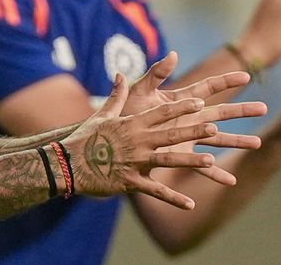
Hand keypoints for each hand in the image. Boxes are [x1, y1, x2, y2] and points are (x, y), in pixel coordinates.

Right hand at [62, 73, 260, 208]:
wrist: (67, 164)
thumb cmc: (86, 137)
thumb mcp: (103, 114)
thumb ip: (116, 95)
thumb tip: (120, 74)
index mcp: (132, 124)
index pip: (161, 113)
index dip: (181, 107)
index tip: (200, 102)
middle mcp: (137, 142)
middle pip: (169, 134)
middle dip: (192, 131)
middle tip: (213, 127)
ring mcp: (135, 163)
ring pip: (167, 161)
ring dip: (189, 161)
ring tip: (210, 160)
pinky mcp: (130, 182)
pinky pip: (155, 192)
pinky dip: (173, 199)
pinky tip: (191, 205)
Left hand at [124, 51, 266, 185]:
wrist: (116, 139)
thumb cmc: (126, 112)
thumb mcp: (140, 91)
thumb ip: (156, 74)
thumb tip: (173, 54)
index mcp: (182, 100)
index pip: (209, 88)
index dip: (226, 81)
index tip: (245, 76)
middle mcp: (190, 119)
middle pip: (222, 112)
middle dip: (242, 111)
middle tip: (264, 108)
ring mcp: (189, 138)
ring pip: (219, 139)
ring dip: (238, 141)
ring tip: (258, 144)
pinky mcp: (183, 157)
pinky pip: (203, 167)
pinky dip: (216, 174)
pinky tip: (231, 181)